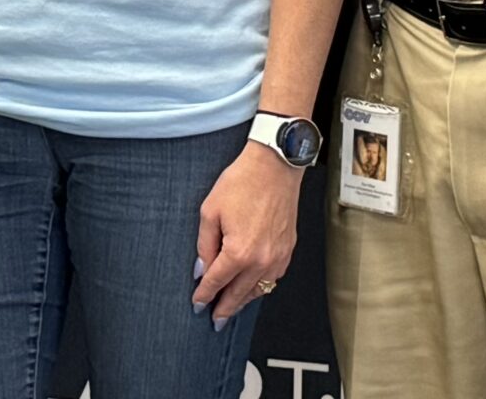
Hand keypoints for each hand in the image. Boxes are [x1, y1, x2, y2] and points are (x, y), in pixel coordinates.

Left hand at [191, 140, 302, 326]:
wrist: (275, 166)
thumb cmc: (243, 182)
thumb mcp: (210, 211)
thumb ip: (204, 245)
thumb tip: (201, 269)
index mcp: (239, 252)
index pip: (216, 283)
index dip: (204, 295)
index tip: (197, 304)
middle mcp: (261, 260)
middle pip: (238, 295)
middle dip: (224, 309)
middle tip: (214, 320)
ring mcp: (278, 258)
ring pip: (257, 291)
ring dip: (242, 301)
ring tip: (230, 307)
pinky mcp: (288, 251)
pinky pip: (272, 279)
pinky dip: (260, 287)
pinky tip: (251, 287)